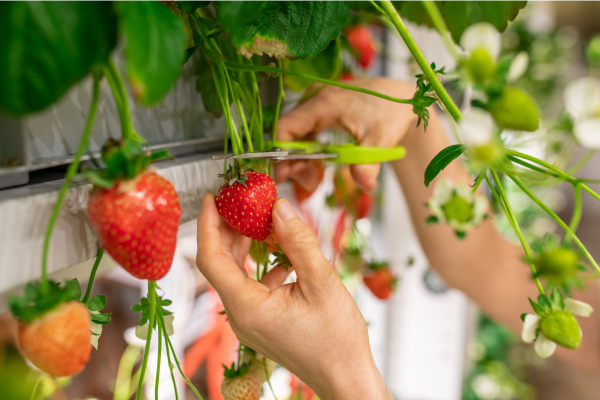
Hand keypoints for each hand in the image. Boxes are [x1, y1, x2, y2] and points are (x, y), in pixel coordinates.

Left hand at [196, 194, 391, 399]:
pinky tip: (282, 253)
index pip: (211, 259)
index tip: (211, 198)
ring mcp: (249, 321)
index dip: (207, 225)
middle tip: (240, 201)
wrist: (346, 377)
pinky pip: (251, 286)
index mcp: (247, 308)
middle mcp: (241, 316)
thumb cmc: (337, 339)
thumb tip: (279, 207)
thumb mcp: (322, 282)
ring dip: (245, 245)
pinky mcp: (261, 322)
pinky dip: (261, 264)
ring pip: (236, 274)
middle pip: (221, 264)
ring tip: (260, 219)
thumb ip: (298, 241)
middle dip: (228, 229)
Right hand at [276, 78, 418, 191]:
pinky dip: (307, 151)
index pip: (286, 127)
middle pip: (288, 133)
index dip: (280, 154)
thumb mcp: (381, 140)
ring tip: (314, 179)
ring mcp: (316, 103)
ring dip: (300, 158)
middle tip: (309, 184)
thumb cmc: (392, 112)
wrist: (402, 97)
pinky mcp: (320, 110)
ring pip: (295, 134)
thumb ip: (368, 163)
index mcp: (324, 104)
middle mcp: (315, 100)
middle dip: (292, 161)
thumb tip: (364, 184)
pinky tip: (317, 166)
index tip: (285, 177)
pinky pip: (304, 132)